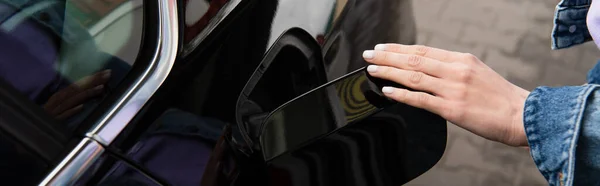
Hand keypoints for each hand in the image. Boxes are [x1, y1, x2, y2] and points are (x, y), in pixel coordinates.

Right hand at [44, 70, 110, 119]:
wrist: (33, 130)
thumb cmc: (48, 117)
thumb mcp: (60, 106)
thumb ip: (74, 100)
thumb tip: (91, 95)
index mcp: (61, 96)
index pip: (79, 84)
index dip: (92, 78)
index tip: (107, 72)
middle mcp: (58, 101)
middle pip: (77, 88)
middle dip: (93, 81)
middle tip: (108, 74)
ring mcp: (55, 111)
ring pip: (73, 100)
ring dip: (86, 93)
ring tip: (101, 88)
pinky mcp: (53, 121)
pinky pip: (63, 115)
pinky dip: (72, 111)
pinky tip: (81, 107)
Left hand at [363, 44, 529, 145]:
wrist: (523, 115)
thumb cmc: (500, 97)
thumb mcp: (477, 72)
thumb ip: (453, 69)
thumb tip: (427, 68)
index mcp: (462, 59)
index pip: (423, 50)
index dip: (399, 48)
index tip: (383, 48)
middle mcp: (456, 70)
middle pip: (414, 59)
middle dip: (388, 56)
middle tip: (369, 55)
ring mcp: (453, 89)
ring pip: (414, 76)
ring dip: (389, 72)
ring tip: (373, 70)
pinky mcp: (453, 109)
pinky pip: (421, 99)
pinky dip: (402, 94)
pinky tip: (389, 90)